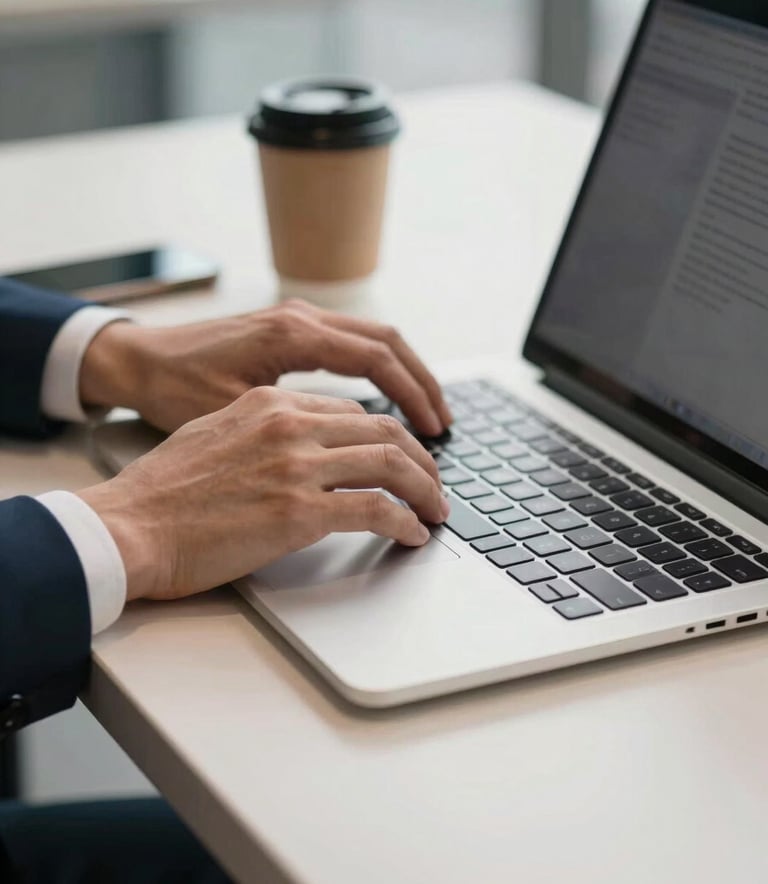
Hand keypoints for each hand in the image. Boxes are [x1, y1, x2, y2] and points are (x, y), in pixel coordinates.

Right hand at [77, 387, 448, 602]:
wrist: (129, 526)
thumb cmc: (163, 490)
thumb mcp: (215, 433)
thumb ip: (265, 430)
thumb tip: (304, 446)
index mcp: (271, 403)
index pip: (353, 411)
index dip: (387, 436)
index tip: (401, 458)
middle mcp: (289, 425)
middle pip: (383, 430)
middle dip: (420, 459)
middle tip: (433, 483)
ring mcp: (296, 466)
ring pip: (390, 463)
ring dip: (424, 490)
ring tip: (435, 511)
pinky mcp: (298, 512)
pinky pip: (375, 509)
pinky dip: (404, 521)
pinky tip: (411, 534)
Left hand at [80, 299, 451, 435]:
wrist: (135, 359)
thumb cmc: (173, 388)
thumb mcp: (232, 411)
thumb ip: (292, 424)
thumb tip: (348, 451)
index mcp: (292, 336)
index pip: (378, 359)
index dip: (414, 397)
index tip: (434, 431)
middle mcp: (301, 318)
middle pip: (388, 341)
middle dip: (423, 382)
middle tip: (443, 424)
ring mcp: (296, 319)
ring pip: (372, 338)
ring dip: (405, 373)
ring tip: (425, 413)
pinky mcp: (289, 330)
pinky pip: (350, 342)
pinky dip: (378, 368)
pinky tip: (383, 398)